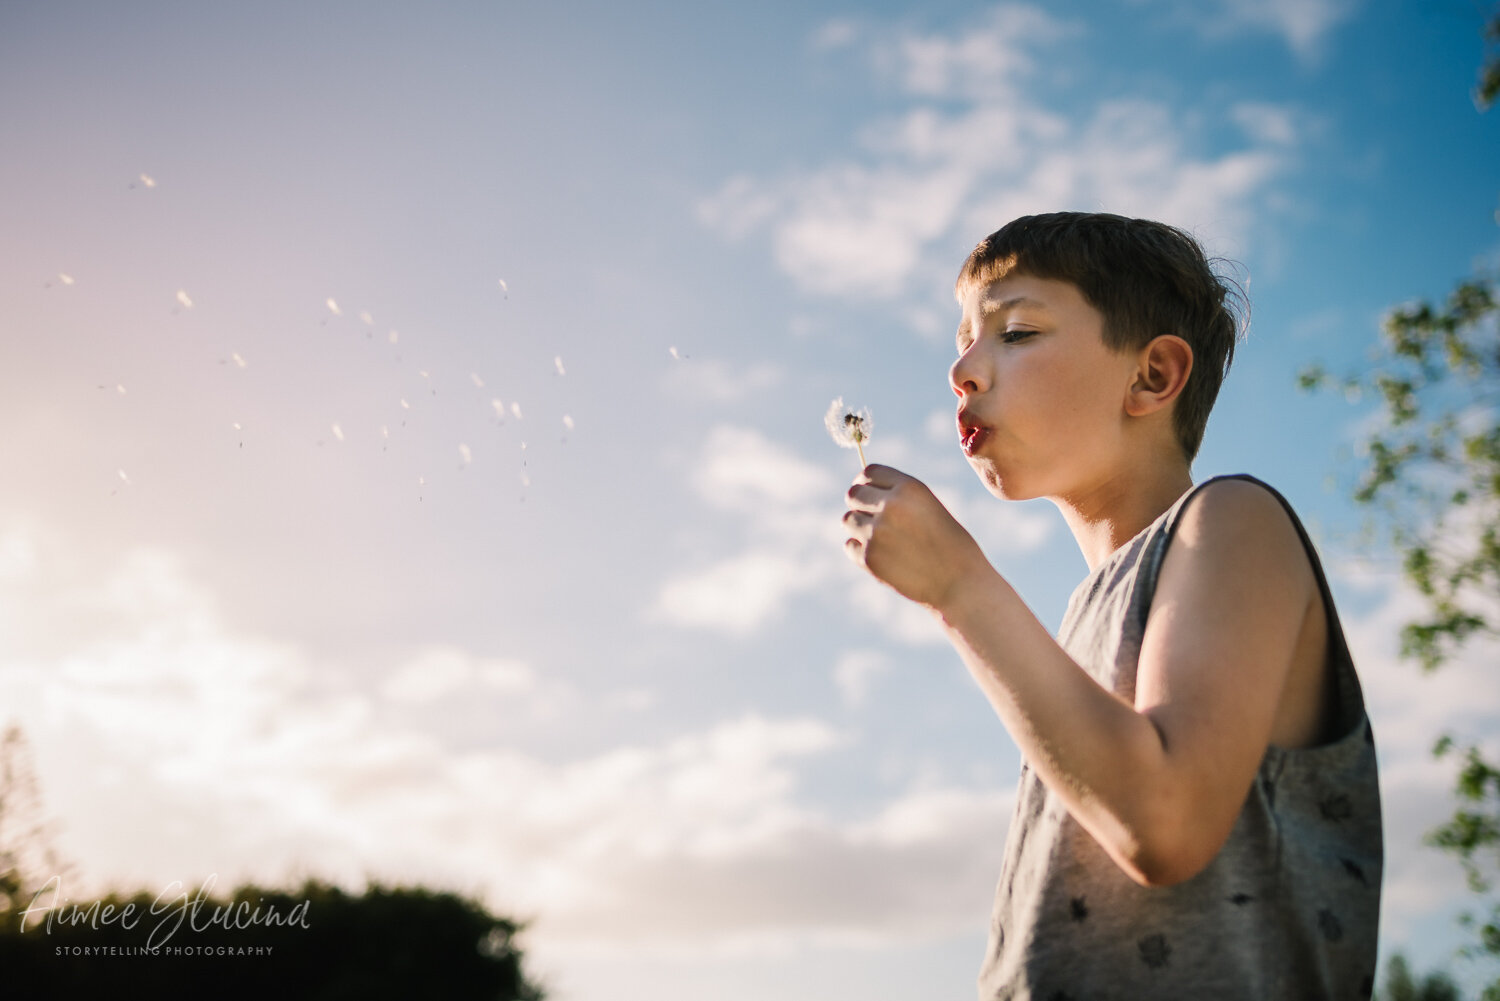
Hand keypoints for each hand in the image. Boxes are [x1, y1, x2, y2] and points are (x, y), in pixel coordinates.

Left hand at [842, 464, 989, 610]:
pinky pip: (850, 546)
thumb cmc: (951, 546)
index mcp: (909, 488)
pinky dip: (861, 552)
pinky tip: (884, 559)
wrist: (960, 584)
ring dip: (860, 529)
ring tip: (884, 542)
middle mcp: (890, 506)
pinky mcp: (869, 557)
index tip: (869, 494)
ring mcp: (877, 532)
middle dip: (859, 505)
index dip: (866, 483)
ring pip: (848, 520)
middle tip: (872, 520)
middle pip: (853, 495)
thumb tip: (863, 491)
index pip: (869, 472)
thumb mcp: (929, 508)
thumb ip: (899, 498)